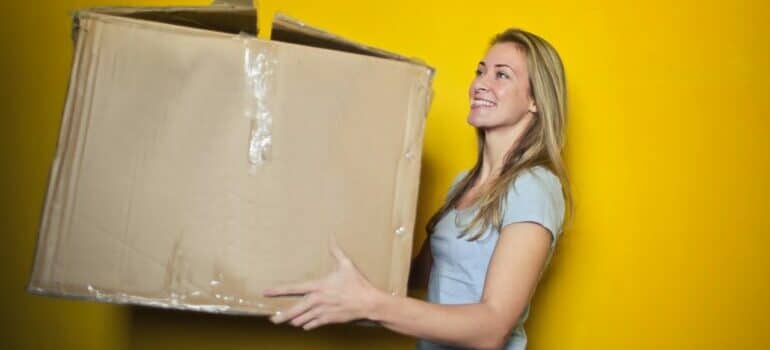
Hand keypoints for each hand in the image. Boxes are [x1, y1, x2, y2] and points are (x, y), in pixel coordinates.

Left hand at [263, 235, 382, 329]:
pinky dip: (307, 325)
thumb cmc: (357, 283)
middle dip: (281, 316)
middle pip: (294, 311)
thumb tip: (331, 236)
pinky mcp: (328, 320)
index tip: (266, 292)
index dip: (278, 290)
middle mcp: (317, 300)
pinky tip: (305, 325)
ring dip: (294, 321)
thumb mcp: (346, 265)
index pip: (293, 288)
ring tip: (288, 321)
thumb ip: (335, 251)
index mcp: (318, 286)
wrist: (368, 303)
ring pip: (301, 320)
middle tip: (272, 319)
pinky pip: (312, 325)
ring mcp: (322, 312)